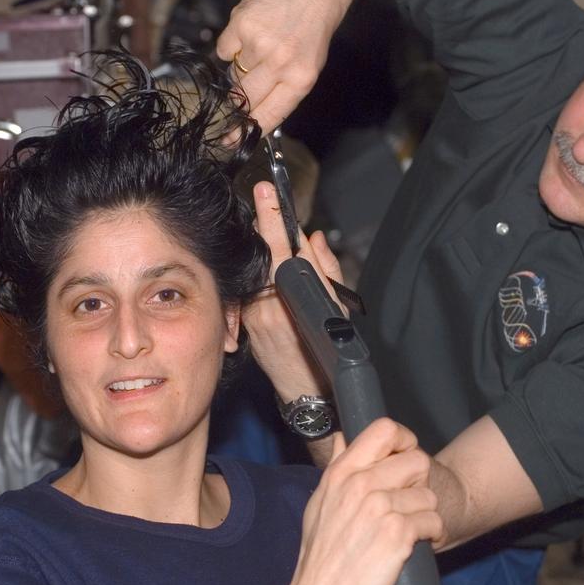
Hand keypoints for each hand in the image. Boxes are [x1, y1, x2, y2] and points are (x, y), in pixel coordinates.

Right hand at [215, 0, 357, 133]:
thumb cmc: (311, 29)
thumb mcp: (307, 67)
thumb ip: (282, 92)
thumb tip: (251, 117)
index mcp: (300, 80)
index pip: (267, 116)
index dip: (245, 130)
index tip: (229, 139)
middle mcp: (280, 63)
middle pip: (243, 98)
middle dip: (235, 102)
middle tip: (231, 99)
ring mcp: (259, 43)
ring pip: (233, 72)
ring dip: (240, 66)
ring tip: (260, 48)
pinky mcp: (242, 23)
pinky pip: (224, 49)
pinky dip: (232, 44)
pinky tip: (250, 32)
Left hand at [244, 181, 347, 401]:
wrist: (306, 392)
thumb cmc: (329, 355)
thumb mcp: (338, 309)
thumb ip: (325, 269)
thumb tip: (313, 239)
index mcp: (293, 299)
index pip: (281, 247)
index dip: (273, 217)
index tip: (267, 191)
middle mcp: (268, 305)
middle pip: (264, 253)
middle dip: (266, 225)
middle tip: (266, 198)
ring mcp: (253, 315)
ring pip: (256, 268)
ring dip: (265, 248)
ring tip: (273, 233)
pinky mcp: (245, 322)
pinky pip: (251, 286)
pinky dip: (260, 272)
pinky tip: (268, 265)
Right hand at [285, 418, 442, 584]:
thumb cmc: (321, 557)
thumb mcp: (319, 504)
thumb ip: (336, 468)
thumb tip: (342, 438)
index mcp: (341, 473)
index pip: (384, 429)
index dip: (404, 441)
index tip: (404, 459)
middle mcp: (361, 484)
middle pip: (417, 460)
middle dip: (419, 483)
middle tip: (407, 504)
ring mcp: (380, 508)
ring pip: (429, 494)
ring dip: (424, 514)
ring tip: (407, 531)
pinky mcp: (398, 534)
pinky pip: (434, 521)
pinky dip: (431, 535)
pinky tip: (413, 544)